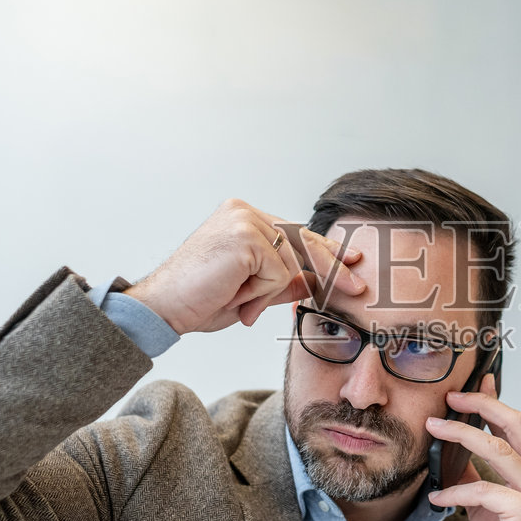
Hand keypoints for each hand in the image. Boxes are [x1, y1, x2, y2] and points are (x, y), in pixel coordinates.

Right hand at [125, 198, 364, 334]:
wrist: (163, 308)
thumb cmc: (199, 300)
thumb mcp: (253, 291)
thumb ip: (285, 281)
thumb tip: (319, 281)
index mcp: (243, 216)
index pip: (296, 232)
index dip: (327, 250)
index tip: (354, 260)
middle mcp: (244, 211)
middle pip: (303, 241)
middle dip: (332, 268)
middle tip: (358, 286)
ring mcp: (244, 221)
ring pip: (290, 264)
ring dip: (265, 293)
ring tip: (235, 300)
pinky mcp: (245, 237)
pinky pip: (277, 274)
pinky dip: (259, 294)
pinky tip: (232, 295)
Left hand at [425, 374, 520, 520]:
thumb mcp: (488, 510)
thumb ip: (478, 480)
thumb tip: (455, 456)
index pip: (519, 426)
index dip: (497, 400)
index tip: (478, 379)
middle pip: (516, 425)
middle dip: (483, 404)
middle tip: (451, 397)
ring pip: (499, 450)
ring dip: (462, 435)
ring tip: (433, 429)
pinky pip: (485, 490)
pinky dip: (457, 490)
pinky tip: (438, 496)